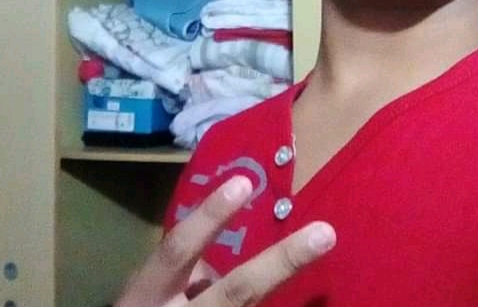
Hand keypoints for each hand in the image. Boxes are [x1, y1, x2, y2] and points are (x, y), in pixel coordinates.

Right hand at [115, 176, 335, 306]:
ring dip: (290, 278)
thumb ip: (188, 258)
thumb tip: (234, 215)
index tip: (243, 182)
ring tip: (324, 249)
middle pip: (237, 292)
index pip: (178, 249)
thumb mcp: (154, 284)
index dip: (208, 217)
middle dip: (282, 263)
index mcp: (151, 291)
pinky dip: (284, 303)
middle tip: (325, 232)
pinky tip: (315, 296)